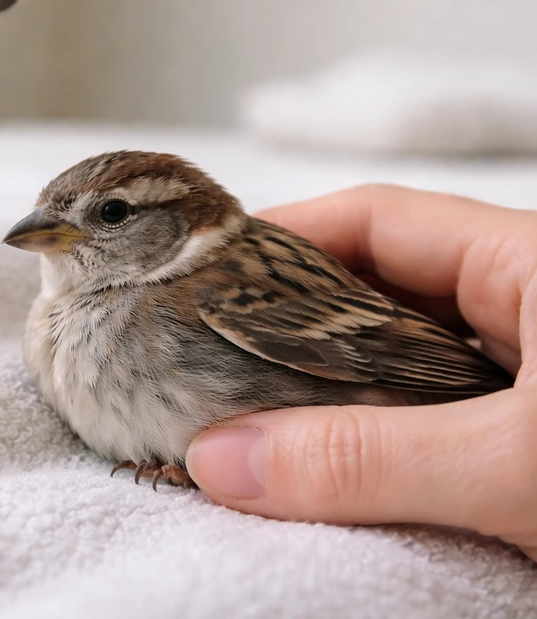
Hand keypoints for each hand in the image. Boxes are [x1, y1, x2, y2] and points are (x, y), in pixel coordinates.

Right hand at [185, 183, 536, 557]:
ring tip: (254, 431)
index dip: (279, 236)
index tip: (198, 275)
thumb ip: (370, 456)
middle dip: (291, 329)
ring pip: (401, 369)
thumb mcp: (517, 461)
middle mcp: (527, 307)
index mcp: (531, 261)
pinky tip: (335, 481)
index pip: (374, 220)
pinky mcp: (531, 445)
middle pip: (378, 293)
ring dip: (330, 400)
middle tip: (209, 364)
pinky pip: (432, 431)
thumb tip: (223, 459)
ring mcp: (531, 379)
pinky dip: (378, 451)